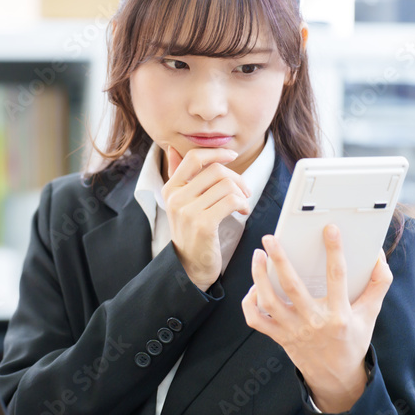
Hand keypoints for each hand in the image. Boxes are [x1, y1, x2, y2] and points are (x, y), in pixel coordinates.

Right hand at [162, 146, 250, 290]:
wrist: (189, 266)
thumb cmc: (190, 231)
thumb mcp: (180, 201)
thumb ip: (178, 175)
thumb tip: (172, 148)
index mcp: (170, 188)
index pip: (193, 157)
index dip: (216, 152)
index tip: (232, 156)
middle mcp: (176, 198)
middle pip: (215, 170)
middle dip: (237, 178)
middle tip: (244, 191)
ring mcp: (188, 211)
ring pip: (226, 185)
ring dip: (242, 193)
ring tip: (242, 204)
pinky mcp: (203, 224)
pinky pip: (231, 201)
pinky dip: (243, 204)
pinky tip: (243, 212)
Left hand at [241, 225, 392, 412]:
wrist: (336, 377)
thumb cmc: (352, 339)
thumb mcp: (370, 314)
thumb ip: (378, 284)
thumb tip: (377, 256)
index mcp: (340, 314)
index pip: (338, 277)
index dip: (335, 251)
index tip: (329, 229)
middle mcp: (314, 322)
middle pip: (292, 287)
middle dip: (279, 260)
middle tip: (270, 238)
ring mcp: (293, 330)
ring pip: (269, 302)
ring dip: (259, 277)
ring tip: (258, 256)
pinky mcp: (278, 337)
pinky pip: (256, 320)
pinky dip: (249, 303)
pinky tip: (254, 287)